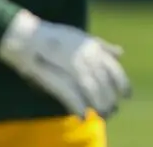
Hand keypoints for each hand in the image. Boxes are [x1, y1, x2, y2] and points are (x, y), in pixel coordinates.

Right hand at [0, 9, 130, 118]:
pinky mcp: (56, 75)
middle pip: (104, 84)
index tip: (126, 95)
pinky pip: (71, 95)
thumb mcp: (79, 36)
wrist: (26, 36)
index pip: (114, 70)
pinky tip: (81, 115)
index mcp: (91, 47)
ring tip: (98, 113)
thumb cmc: (52, 36)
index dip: (123, 84)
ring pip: (92, 91)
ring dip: (97, 105)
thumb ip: (100, 45)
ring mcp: (70, 66)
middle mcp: (84, 56)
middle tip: (109, 109)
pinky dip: (78, 107)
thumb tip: (120, 52)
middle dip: (109, 99)